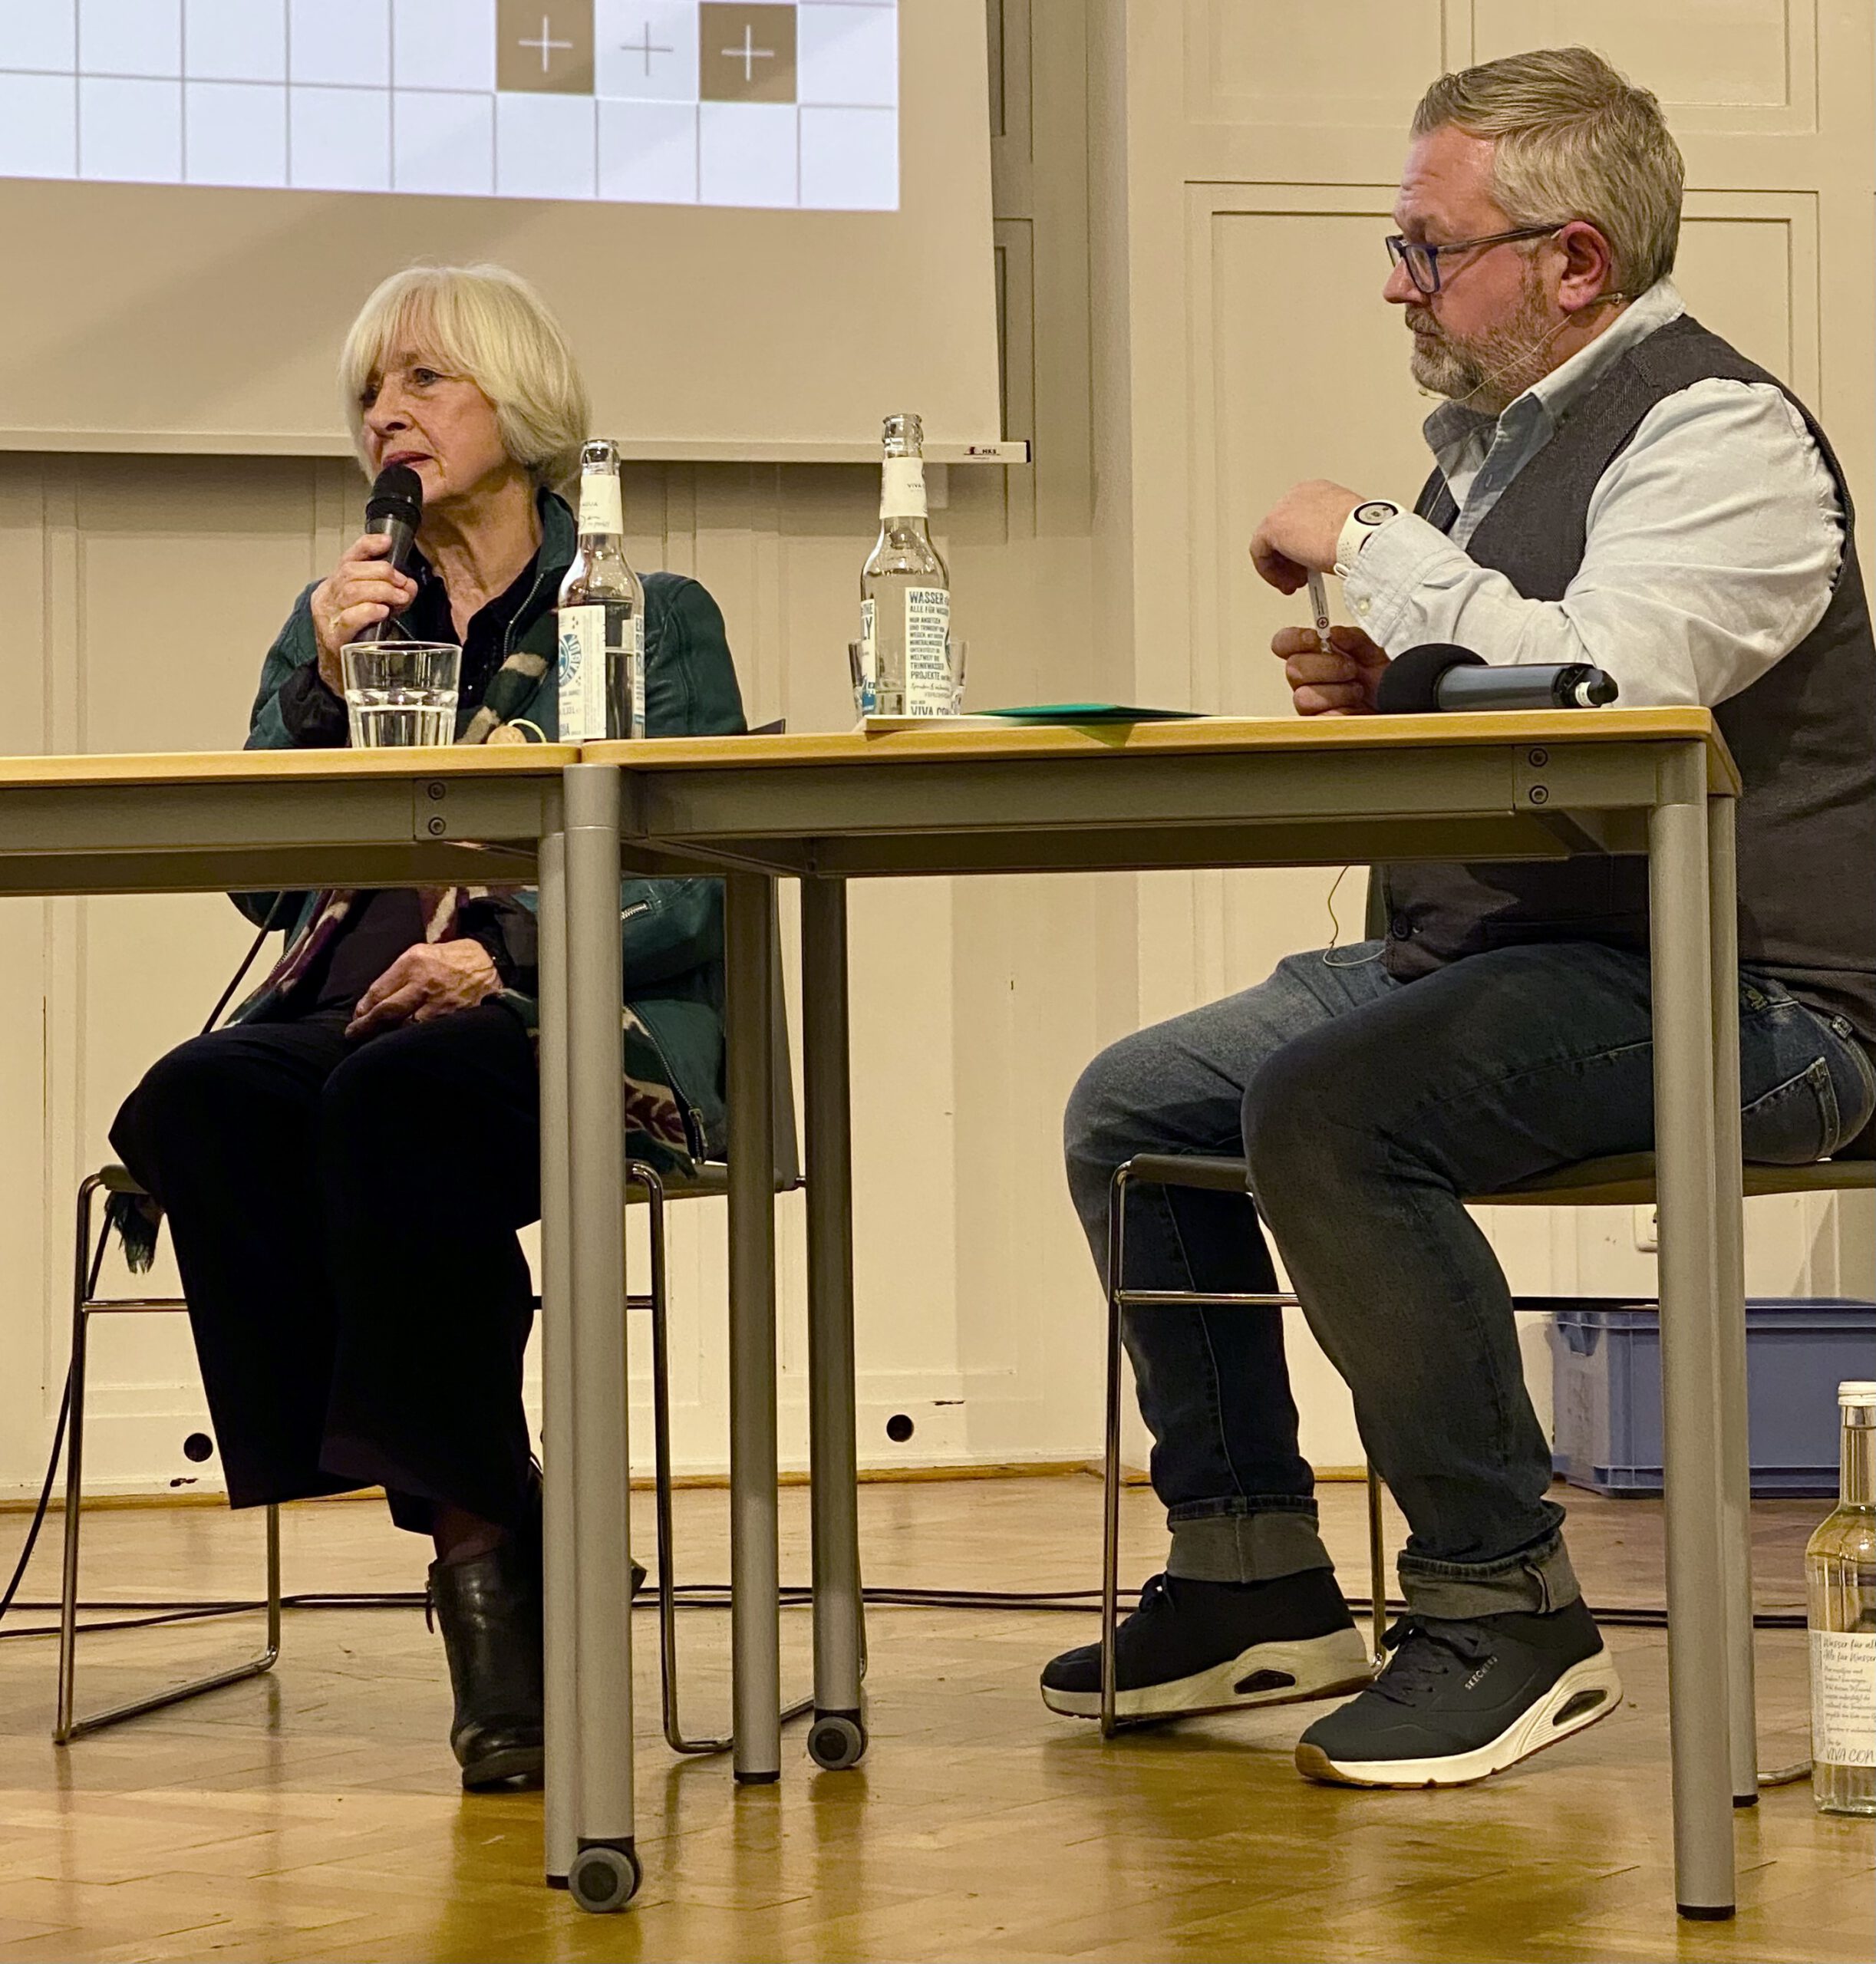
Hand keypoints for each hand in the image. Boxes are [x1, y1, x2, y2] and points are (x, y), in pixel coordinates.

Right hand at [311, 532, 419, 693]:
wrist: (341, 674)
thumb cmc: (358, 639)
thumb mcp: (375, 609)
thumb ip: (391, 594)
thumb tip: (409, 584)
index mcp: (334, 585)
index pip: (348, 557)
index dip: (368, 546)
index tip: (388, 543)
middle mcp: (326, 597)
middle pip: (351, 571)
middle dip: (382, 573)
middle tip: (402, 585)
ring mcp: (328, 618)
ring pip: (351, 590)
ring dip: (381, 590)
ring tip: (398, 599)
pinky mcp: (334, 639)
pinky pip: (350, 618)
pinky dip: (369, 611)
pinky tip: (383, 611)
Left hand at [346, 941, 499, 1039]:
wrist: (495, 964)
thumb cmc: (455, 958)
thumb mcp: (423, 952)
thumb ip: (399, 974)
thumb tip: (375, 999)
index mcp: (414, 962)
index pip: (379, 991)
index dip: (364, 1009)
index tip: (357, 1018)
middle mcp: (424, 983)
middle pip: (387, 1011)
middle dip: (367, 1026)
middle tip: (353, 1035)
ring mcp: (440, 1004)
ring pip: (405, 1026)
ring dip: (390, 1034)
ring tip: (379, 1039)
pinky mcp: (454, 1018)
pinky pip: (426, 1032)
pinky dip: (412, 1038)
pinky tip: (405, 1041)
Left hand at [1248, 480, 1361, 593]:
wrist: (1359, 536)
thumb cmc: (1361, 535)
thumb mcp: (1346, 532)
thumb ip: (1329, 536)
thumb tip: (1322, 552)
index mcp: (1318, 492)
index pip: (1300, 521)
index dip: (1302, 547)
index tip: (1310, 564)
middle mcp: (1298, 495)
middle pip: (1283, 532)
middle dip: (1290, 559)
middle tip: (1301, 578)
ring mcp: (1283, 508)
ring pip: (1270, 543)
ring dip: (1281, 568)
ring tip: (1295, 584)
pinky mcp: (1271, 526)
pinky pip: (1260, 553)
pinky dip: (1270, 572)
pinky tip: (1284, 583)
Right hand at [1271, 622, 1390, 717]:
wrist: (1392, 703)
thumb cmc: (1377, 677)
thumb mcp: (1370, 650)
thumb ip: (1352, 638)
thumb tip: (1334, 633)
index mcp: (1311, 655)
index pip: (1284, 643)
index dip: (1294, 639)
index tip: (1316, 638)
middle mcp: (1305, 679)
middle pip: (1293, 668)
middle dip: (1327, 666)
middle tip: (1351, 669)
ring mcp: (1309, 703)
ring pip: (1303, 697)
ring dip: (1337, 692)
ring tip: (1357, 691)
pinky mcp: (1318, 724)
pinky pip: (1318, 719)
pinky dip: (1341, 711)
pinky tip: (1354, 707)